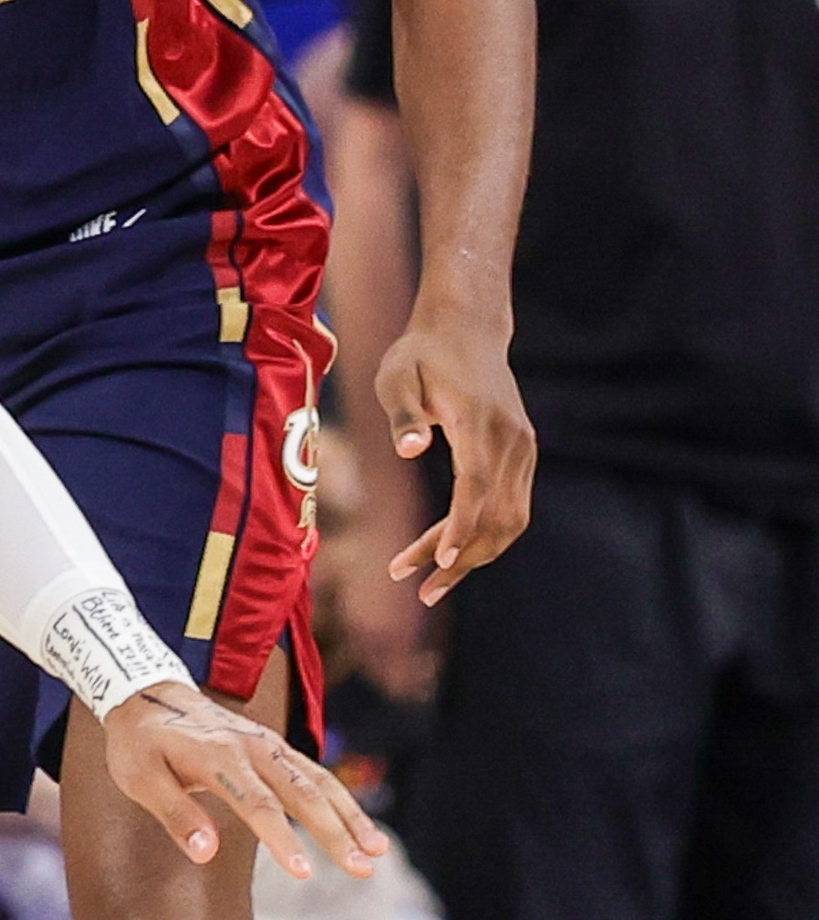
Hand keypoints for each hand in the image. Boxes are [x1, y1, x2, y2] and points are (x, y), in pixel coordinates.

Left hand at [92, 679, 385, 877]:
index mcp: (218, 755)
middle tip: (362, 871)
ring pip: (320, 782)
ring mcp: (268, 745)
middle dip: (336, 834)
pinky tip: (360, 829)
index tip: (303, 873)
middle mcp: (252, 747)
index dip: (282, 839)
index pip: (257, 803)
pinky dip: (341, 801)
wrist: (148, 694)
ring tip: (378, 852)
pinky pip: (316, 774)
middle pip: (303, 793)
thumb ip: (174, 814)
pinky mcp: (275, 748)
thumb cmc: (139, 744)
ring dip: (351, 818)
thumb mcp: (139, 778)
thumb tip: (206, 853)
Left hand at [375, 304, 530, 607]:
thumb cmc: (420, 354)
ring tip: (430, 583)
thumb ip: (402, 414)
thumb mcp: (396, 376)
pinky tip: (451, 553)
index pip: (476, 485)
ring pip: (510, 518)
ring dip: (475, 554)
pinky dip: (486, 535)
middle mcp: (511, 439)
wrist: (466, 329)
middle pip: (496, 513)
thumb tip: (409, 450)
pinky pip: (511, 506)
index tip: (438, 562)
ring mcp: (523, 447)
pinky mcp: (522, 452)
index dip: (460, 527)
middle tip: (420, 590)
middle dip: (460, 557)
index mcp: (479, 422)